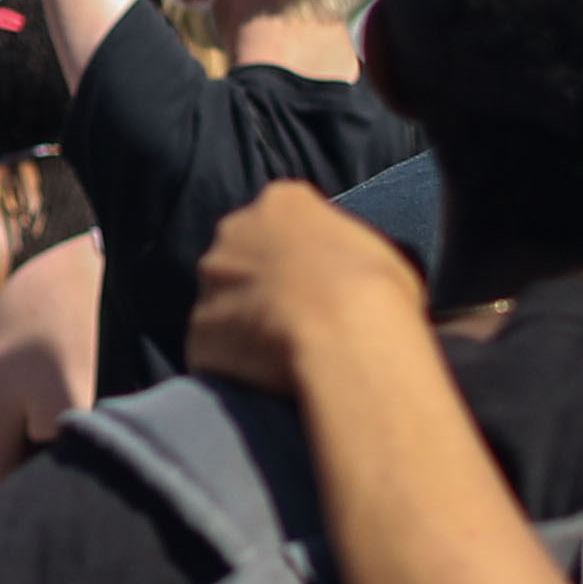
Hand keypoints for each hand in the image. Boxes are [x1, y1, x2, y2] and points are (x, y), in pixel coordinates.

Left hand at [179, 164, 440, 404]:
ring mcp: (210, 283)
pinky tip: (264, 381)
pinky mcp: (198, 333)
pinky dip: (233, 365)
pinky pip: (214, 350)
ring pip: (220, 303)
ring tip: (279, 356)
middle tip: (292, 317)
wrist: (343, 336)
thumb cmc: (377, 291)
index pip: (280, 218)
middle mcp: (233, 233)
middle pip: (239, 256)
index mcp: (282, 202)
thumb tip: (356, 273)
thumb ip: (352, 254)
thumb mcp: (385, 255)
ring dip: (241, 325)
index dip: (296, 251)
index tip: (314, 279)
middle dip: (258, 282)